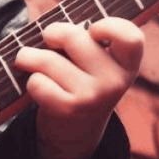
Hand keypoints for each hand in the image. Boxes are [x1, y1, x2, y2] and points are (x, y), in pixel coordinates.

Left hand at [11, 18, 143, 158]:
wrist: (76, 132)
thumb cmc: (80, 81)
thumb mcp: (96, 63)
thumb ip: (87, 40)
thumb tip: (52, 30)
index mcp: (127, 65)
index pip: (130, 37)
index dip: (109, 26)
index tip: (91, 29)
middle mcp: (116, 82)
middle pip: (74, 38)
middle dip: (52, 33)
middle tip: (48, 38)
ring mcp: (93, 97)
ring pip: (48, 60)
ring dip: (29, 57)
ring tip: (28, 60)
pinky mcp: (69, 110)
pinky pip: (37, 81)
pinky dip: (30, 80)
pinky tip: (39, 86)